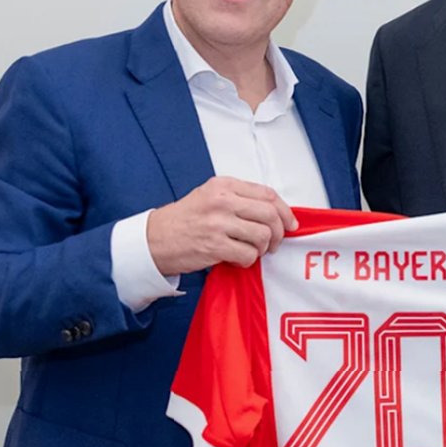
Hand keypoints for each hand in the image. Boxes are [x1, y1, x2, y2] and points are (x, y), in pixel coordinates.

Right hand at [146, 176, 297, 274]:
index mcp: (223, 185)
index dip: (285, 211)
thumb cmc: (183, 219)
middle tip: (274, 242)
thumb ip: (239, 198)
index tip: (290, 223)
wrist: (155, 239)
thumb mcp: (210, 195)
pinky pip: (248, 255)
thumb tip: (274, 211)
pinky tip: (239, 259)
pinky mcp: (214, 246)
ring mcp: (218, 223)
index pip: (267, 194)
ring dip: (263, 249)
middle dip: (279, 233)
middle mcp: (222, 201)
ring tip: (253, 251)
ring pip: (262, 236)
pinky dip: (248, 261)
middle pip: (270, 215)